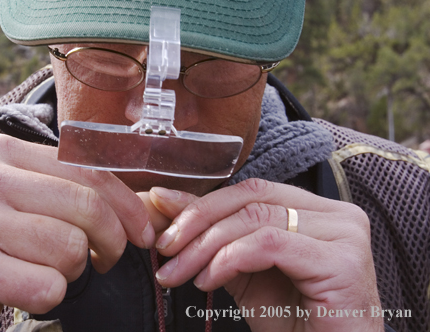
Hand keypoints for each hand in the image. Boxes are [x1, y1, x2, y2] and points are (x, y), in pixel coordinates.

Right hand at [0, 134, 154, 331]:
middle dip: (109, 243)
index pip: (88, 172)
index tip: (142, 233)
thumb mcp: (28, 200)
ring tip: (49, 271)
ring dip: (72, 272)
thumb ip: (80, 194)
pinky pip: (45, 286)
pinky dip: (49, 296)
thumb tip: (153, 208)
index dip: (128, 205)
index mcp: (3, 152)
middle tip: (101, 260)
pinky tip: (27, 290)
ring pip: (69, 249)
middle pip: (86, 209)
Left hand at [144, 178, 382, 331]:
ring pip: (256, 220)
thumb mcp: (243, 270)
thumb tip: (164, 199)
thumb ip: (212, 234)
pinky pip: (269, 245)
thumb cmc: (291, 320)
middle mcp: (337, 214)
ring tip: (181, 273)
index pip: (251, 190)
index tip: (165, 229)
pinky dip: (229, 260)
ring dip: (206, 247)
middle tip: (165, 250)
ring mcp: (345, 235)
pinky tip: (209, 281)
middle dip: (198, 222)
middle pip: (251, 199)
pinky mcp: (342, 262)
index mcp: (317, 210)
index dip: (202, 206)